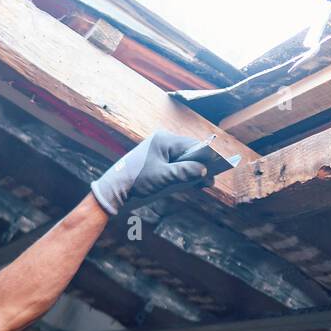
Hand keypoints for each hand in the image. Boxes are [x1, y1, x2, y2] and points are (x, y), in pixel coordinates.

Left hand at [89, 130, 209, 215]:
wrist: (114, 190)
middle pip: (188, 153)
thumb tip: (203, 170)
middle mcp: (162, 142)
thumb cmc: (136, 181)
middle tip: (210, 180)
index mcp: (164, 140)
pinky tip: (192, 184)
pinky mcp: (156, 163)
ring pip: (182, 160)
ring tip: (204, 184)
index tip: (216, 167)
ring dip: (192, 172)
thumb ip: (184, 172)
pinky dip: (183, 174)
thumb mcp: (164, 177)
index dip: (205, 157)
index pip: (191, 145)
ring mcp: (158, 152)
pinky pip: (174, 166)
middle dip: (200, 166)